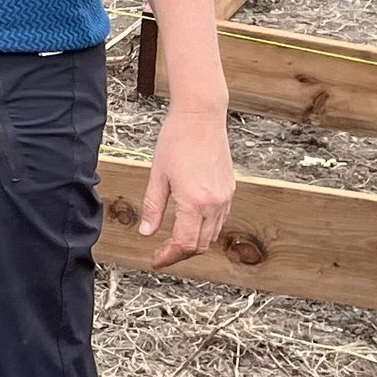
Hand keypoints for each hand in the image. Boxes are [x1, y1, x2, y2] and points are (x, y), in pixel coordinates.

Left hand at [137, 100, 232, 268]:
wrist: (201, 116)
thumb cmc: (176, 140)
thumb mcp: (158, 175)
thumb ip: (153, 206)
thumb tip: (146, 232)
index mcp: (194, 201)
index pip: (184, 243)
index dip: (169, 256)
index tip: (156, 260)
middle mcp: (214, 203)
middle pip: (201, 244)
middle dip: (181, 254)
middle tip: (162, 253)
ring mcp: (225, 197)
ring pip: (213, 234)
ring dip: (195, 243)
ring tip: (174, 241)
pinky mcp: (230, 189)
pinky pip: (220, 219)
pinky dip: (206, 228)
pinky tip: (190, 223)